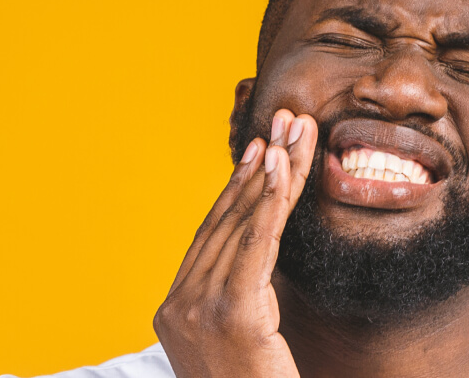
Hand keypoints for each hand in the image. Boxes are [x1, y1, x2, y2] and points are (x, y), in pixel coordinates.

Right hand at [154, 109, 317, 377]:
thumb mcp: (244, 346)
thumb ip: (245, 305)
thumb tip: (264, 264)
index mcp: (173, 313)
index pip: (210, 236)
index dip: (238, 189)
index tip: (264, 149)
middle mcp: (177, 307)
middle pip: (224, 221)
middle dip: (259, 168)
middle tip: (286, 122)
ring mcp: (198, 311)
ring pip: (241, 226)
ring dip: (273, 173)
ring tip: (295, 133)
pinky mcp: (232, 315)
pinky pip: (255, 246)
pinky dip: (270, 202)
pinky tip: (284, 169)